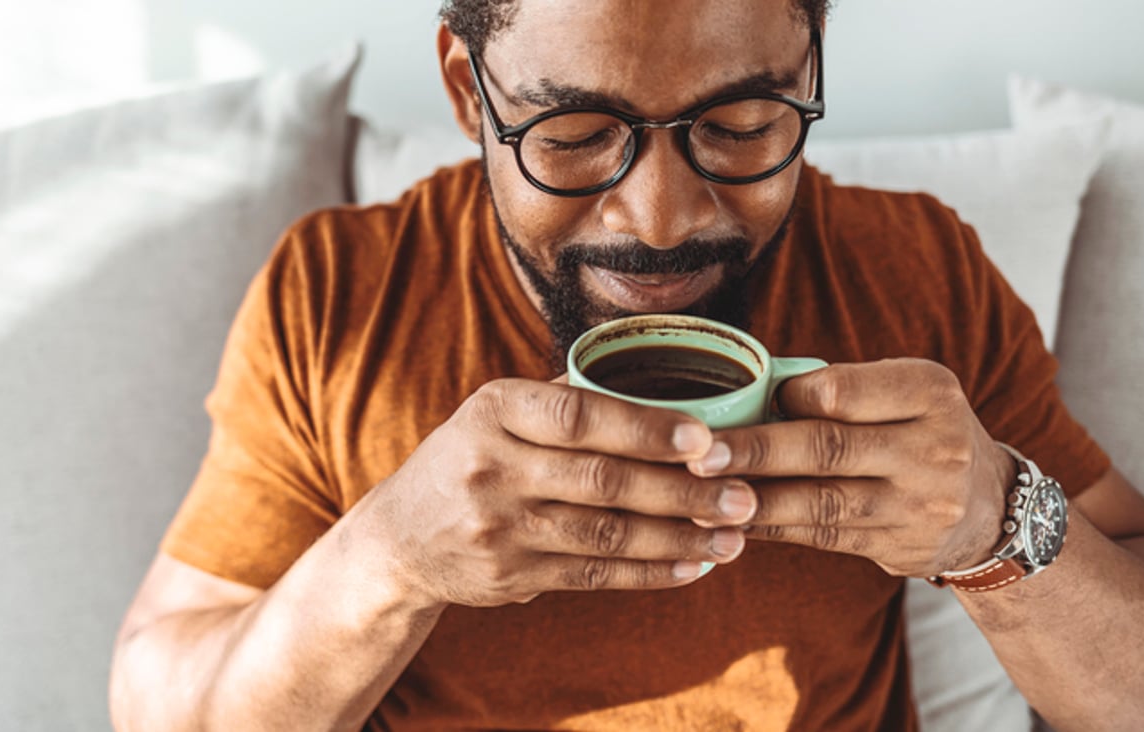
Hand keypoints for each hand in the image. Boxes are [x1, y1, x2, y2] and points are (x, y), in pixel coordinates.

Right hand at [356, 378, 758, 608]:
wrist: (399, 539)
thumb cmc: (470, 459)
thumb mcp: (495, 413)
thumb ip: (565, 404)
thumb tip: (671, 395)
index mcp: (494, 409)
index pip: (578, 416)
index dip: (645, 428)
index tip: (707, 437)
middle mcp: (491, 467)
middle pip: (602, 480)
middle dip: (682, 491)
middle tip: (744, 496)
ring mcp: (499, 527)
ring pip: (605, 534)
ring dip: (678, 537)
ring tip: (734, 535)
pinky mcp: (510, 576)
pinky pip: (594, 575)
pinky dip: (649, 572)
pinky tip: (693, 565)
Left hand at [687, 358, 1015, 577]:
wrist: (991, 510)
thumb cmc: (921, 431)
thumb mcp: (905, 393)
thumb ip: (842, 389)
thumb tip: (748, 392)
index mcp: (929, 392)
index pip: (842, 392)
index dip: (788, 398)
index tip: (747, 401)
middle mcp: (932, 448)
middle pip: (827, 448)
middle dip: (755, 452)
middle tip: (698, 454)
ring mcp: (919, 504)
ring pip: (820, 502)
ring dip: (753, 499)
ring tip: (700, 494)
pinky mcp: (899, 547)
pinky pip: (822, 537)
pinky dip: (772, 527)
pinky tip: (733, 520)